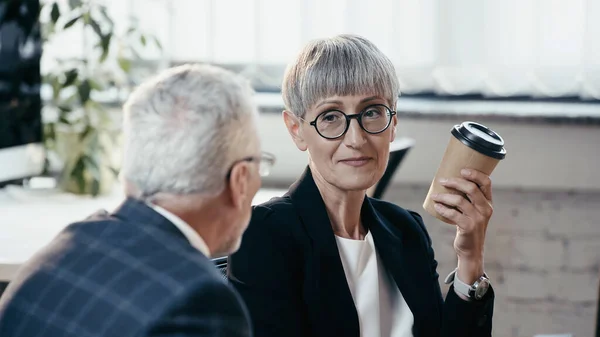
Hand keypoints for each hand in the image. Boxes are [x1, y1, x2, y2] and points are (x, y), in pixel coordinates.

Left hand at [431, 168, 492, 282]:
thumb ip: (468, 199)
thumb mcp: (474, 212)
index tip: (462, 170)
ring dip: (444, 196)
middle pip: (471, 188)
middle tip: (442, 180)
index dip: (475, 174)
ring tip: (434, 196)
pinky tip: (436, 206)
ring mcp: (478, 219)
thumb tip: (448, 181)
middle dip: (454, 182)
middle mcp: (485, 209)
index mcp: (488, 203)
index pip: (486, 183)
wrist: (471, 250)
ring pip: (459, 200)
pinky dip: (442, 208)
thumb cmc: (469, 227)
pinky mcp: (468, 227)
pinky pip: (453, 213)